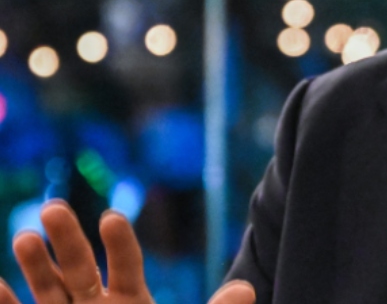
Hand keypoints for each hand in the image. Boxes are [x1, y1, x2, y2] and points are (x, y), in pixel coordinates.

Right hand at [0, 200, 254, 303]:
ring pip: (48, 289)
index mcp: (129, 302)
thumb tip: (246, 289)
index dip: (119, 244)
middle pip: (81, 267)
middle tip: (53, 208)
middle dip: (67, 239)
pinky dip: (3, 301)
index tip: (110, 218)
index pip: (126, 266)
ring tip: (25, 237)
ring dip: (34, 265)